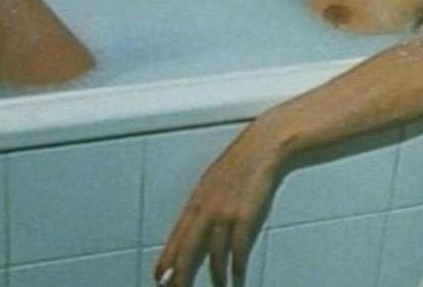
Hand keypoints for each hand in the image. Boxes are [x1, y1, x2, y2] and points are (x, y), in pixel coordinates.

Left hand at [155, 124, 282, 286]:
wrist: (262, 148)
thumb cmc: (240, 164)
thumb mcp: (213, 184)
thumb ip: (204, 207)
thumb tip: (197, 227)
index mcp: (196, 202)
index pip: (176, 238)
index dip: (167, 260)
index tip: (159, 278)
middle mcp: (206, 211)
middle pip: (188, 252)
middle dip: (181, 277)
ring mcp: (225, 215)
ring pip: (214, 257)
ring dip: (216, 278)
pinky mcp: (245, 218)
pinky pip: (238, 252)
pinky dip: (237, 269)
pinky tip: (237, 279)